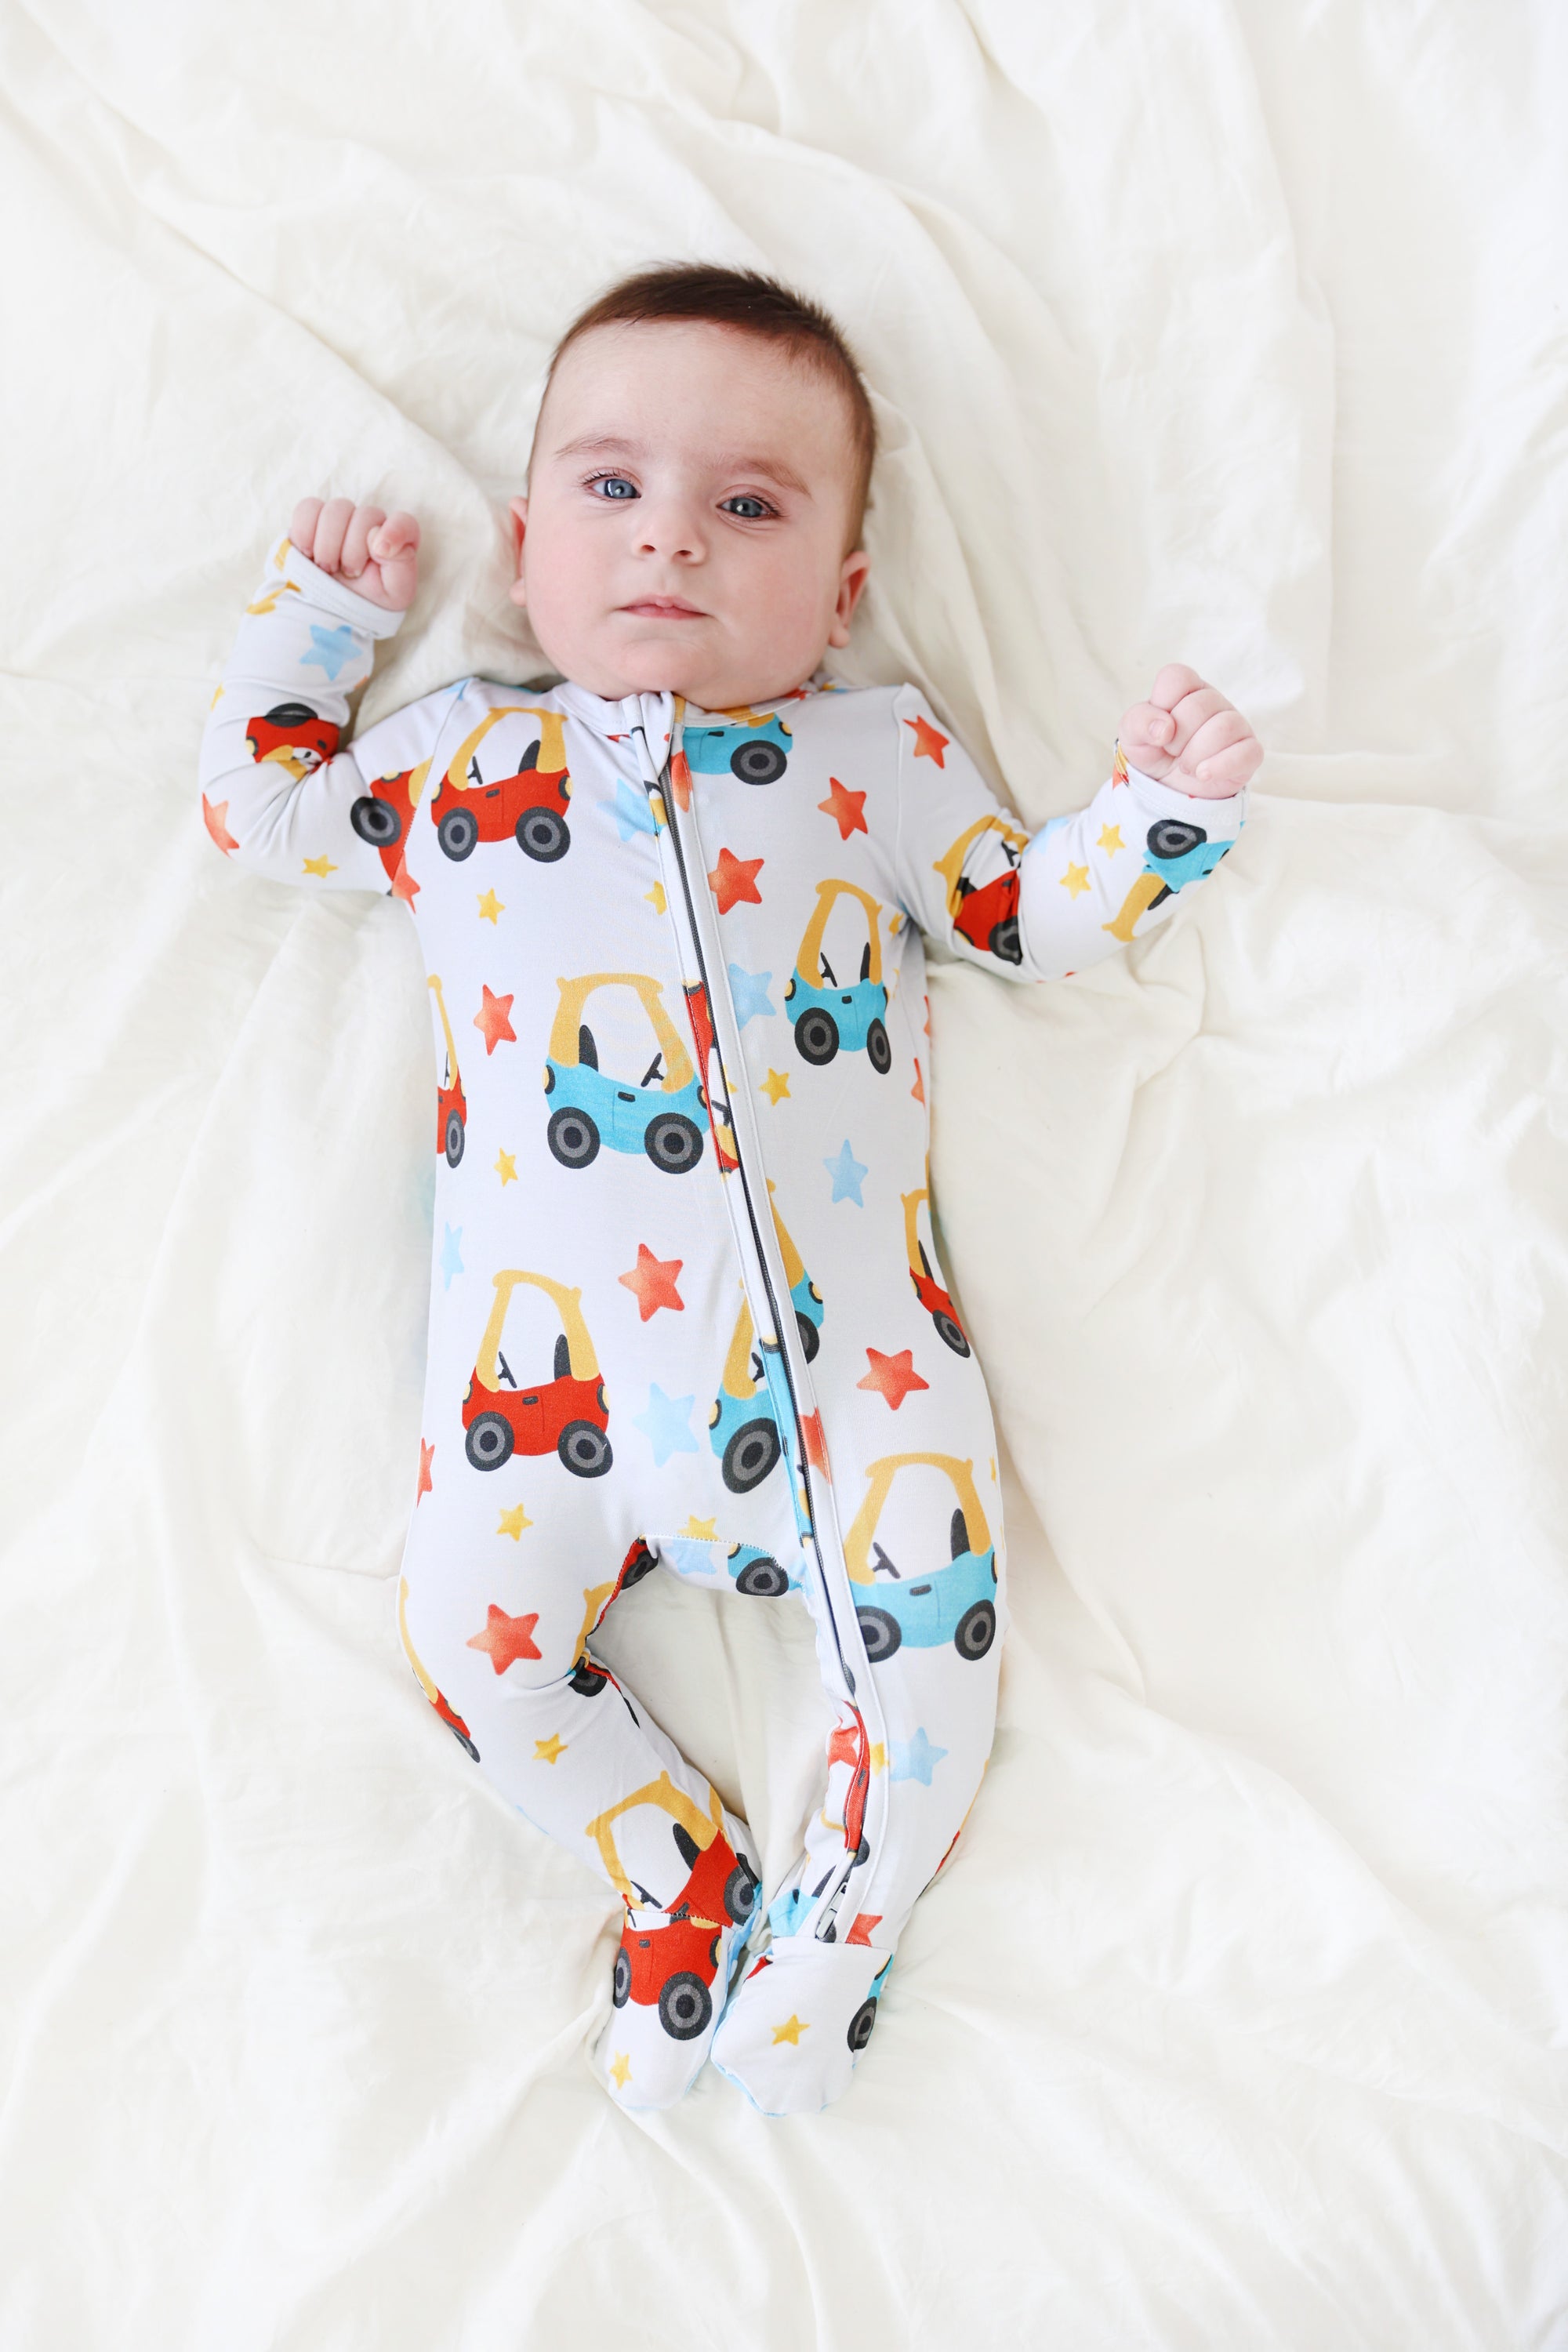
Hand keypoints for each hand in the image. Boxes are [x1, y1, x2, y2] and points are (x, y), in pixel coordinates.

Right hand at [289, 495, 420, 611]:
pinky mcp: (312, 519)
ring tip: (328, 569)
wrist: (332, 611)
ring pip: (335, 510)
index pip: (403, 522)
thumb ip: (400, 562)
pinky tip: (308, 554)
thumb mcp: (395, 592)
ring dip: (328, 544)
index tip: (380, 552)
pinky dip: (305, 532)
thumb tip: (379, 539)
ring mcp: (341, 519)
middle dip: (353, 550)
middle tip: (349, 574)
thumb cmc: (368, 600)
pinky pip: (308, 508)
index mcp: (395, 540)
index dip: (394, 531)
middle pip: (364, 515)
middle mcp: (369, 523)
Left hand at [1118, 665, 1261, 798]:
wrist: (1170, 788)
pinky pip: (1247, 752)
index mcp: (1186, 688)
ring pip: (1224, 727)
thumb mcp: (1132, 736)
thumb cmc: (1155, 752)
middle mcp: (1214, 701)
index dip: (1162, 705)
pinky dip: (1221, 766)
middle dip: (1178, 737)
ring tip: (1186, 767)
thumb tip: (1164, 728)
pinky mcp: (1249, 751)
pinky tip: (1203, 775)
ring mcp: (1235, 724)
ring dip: (1196, 754)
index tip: (1159, 730)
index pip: (1177, 677)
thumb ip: (1137, 722)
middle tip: (1173, 752)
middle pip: (1200, 705)